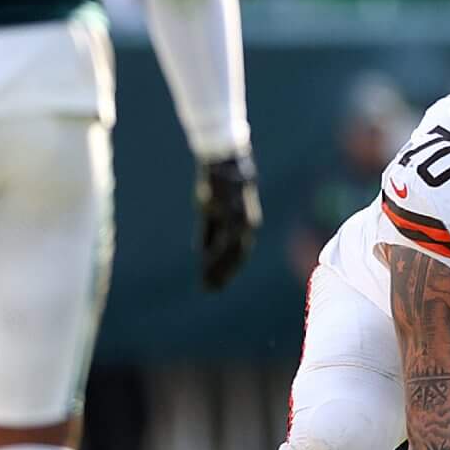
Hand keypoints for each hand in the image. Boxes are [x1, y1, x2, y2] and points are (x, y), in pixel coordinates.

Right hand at [196, 153, 260, 292]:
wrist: (223, 158)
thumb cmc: (218, 182)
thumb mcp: (213, 209)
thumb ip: (210, 230)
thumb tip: (202, 251)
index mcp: (246, 221)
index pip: (239, 251)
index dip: (230, 268)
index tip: (218, 284)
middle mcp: (246, 221)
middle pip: (236, 253)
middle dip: (224, 273)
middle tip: (211, 290)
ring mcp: (237, 216)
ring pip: (230, 249)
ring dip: (218, 268)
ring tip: (207, 283)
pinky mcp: (226, 210)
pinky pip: (221, 235)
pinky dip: (214, 252)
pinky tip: (205, 264)